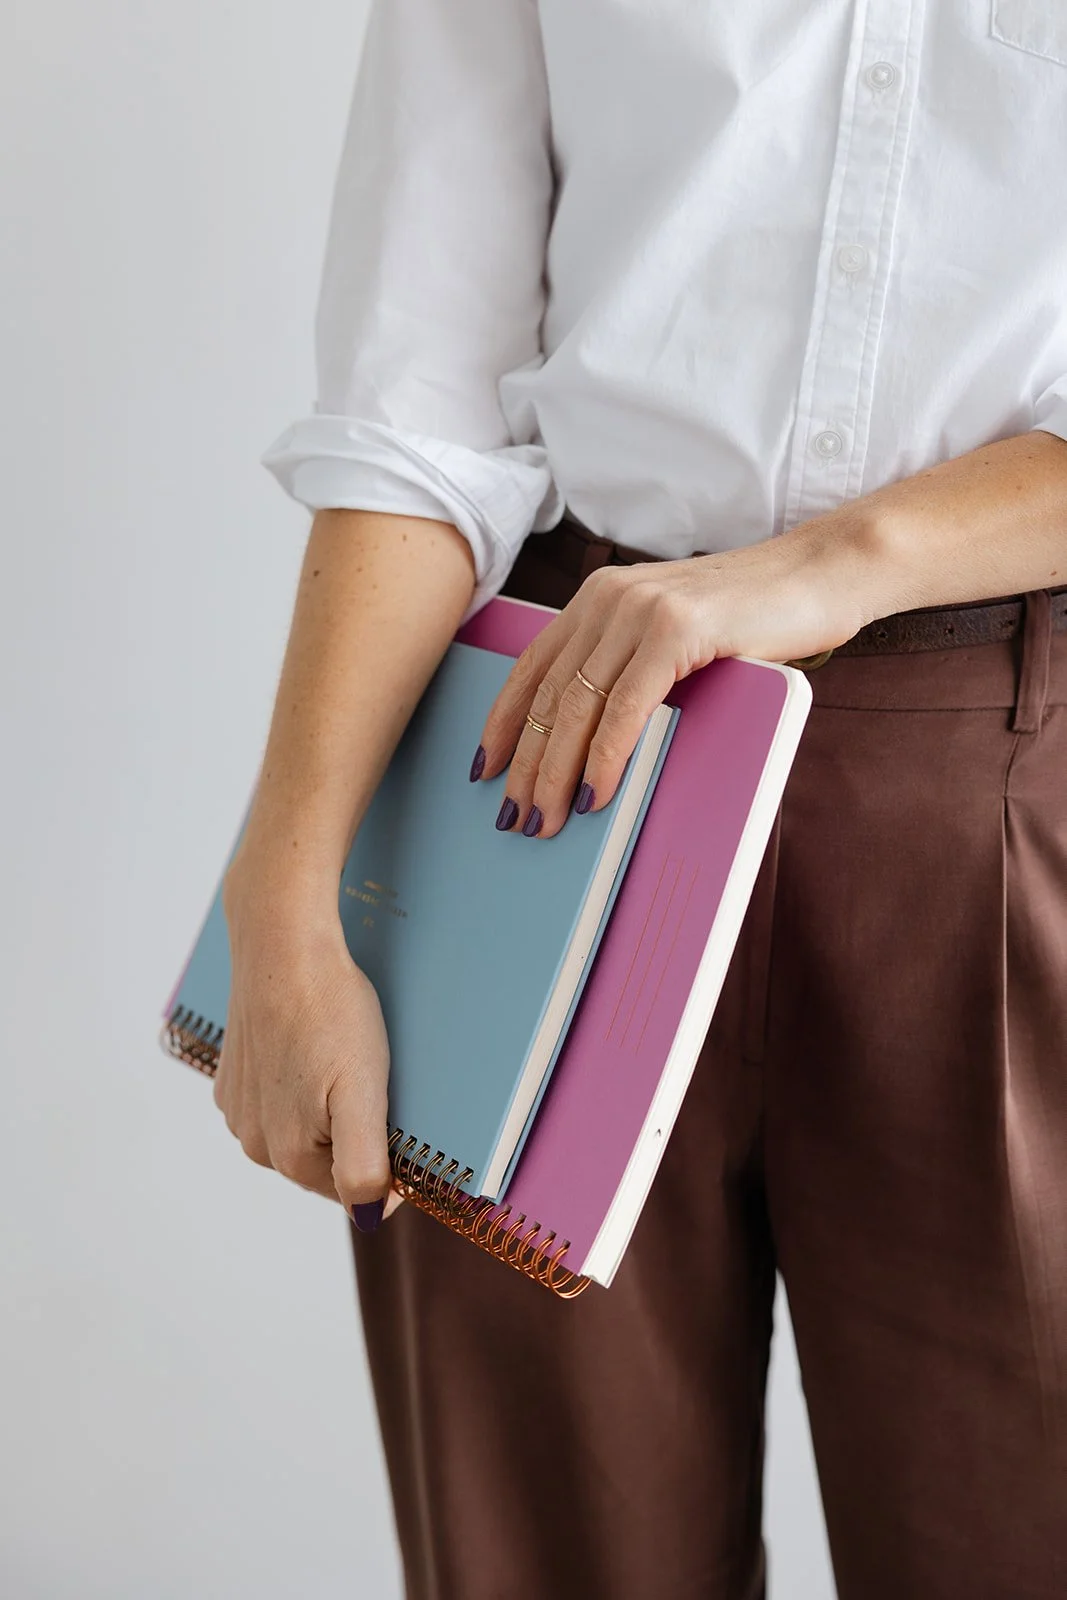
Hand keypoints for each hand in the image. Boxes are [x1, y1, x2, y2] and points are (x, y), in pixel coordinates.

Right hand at [213, 873, 402, 1227]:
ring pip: (304, 1127)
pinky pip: (280, 1095)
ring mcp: (238, 1107)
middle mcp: (254, 1141)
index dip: (390, 1162)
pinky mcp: (233, 1073)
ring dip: (330, 1106)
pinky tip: (317, 1046)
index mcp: (288, 1155)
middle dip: (357, 1131)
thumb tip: (370, 1218)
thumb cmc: (331, 1013)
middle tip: (378, 1080)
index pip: (356, 1189)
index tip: (406, 1120)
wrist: (282, 943)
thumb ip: (365, 1166)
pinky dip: (303, 1080)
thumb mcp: (364, 1095)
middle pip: (327, 1159)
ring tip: (346, 1058)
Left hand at [473, 521, 867, 838]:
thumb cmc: (754, 616)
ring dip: (557, 772)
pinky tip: (596, 791)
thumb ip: (629, 665)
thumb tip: (588, 738)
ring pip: (577, 706)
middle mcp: (609, 598)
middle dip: (527, 764)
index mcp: (600, 598)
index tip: (486, 769)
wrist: (820, 574)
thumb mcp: (673, 636)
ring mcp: (641, 610)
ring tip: (546, 817)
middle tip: (516, 815)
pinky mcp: (677, 629)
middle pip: (549, 695)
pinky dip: (606, 757)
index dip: (504, 723)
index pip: (533, 668)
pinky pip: (625, 708)